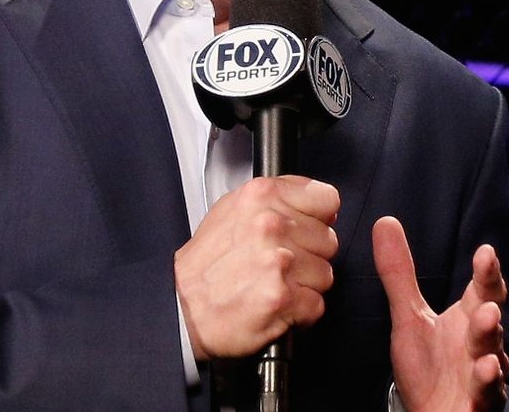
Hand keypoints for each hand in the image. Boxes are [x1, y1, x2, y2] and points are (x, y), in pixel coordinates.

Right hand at [174, 175, 339, 359]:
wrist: (180, 308)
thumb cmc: (206, 264)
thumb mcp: (234, 208)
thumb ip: (278, 200)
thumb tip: (317, 205)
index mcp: (262, 196)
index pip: (328, 199)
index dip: (321, 219)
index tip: (308, 229)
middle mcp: (271, 225)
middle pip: (329, 240)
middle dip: (310, 255)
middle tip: (280, 264)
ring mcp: (278, 262)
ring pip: (325, 274)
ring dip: (305, 284)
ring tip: (274, 284)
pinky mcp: (282, 298)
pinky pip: (316, 304)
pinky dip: (300, 312)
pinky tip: (277, 304)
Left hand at [373, 215, 508, 411]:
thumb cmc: (428, 367)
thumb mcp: (408, 317)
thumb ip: (400, 274)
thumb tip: (385, 221)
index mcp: (468, 317)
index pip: (483, 289)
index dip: (486, 272)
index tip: (485, 253)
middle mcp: (482, 344)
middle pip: (490, 323)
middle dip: (488, 311)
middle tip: (486, 302)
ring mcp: (484, 375)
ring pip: (492, 357)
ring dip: (490, 342)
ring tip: (487, 323)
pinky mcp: (480, 404)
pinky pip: (487, 395)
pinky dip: (488, 384)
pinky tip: (486, 371)